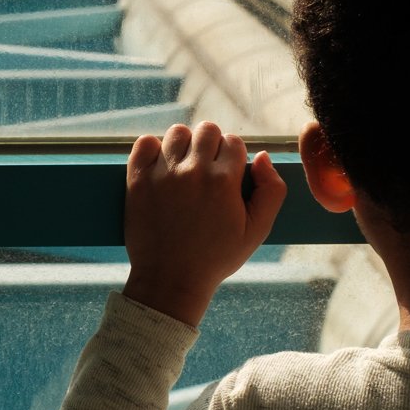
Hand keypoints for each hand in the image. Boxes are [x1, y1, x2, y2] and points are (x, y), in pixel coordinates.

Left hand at [122, 122, 289, 327]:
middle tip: (207, 171)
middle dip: (211, 146)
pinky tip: (162, 167)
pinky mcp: (137, 180)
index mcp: (224, 181)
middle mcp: (193, 172)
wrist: (170, 279)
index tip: (227, 176)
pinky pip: (145, 143)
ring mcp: (162, 174)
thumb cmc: (216, 257)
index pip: (234, 142)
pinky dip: (153, 149)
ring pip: (177, 132)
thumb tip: (263, 157)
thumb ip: (271, 191)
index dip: (233, 157)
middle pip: (207, 130)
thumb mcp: (257, 231)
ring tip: (184, 168)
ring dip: (184, 145)